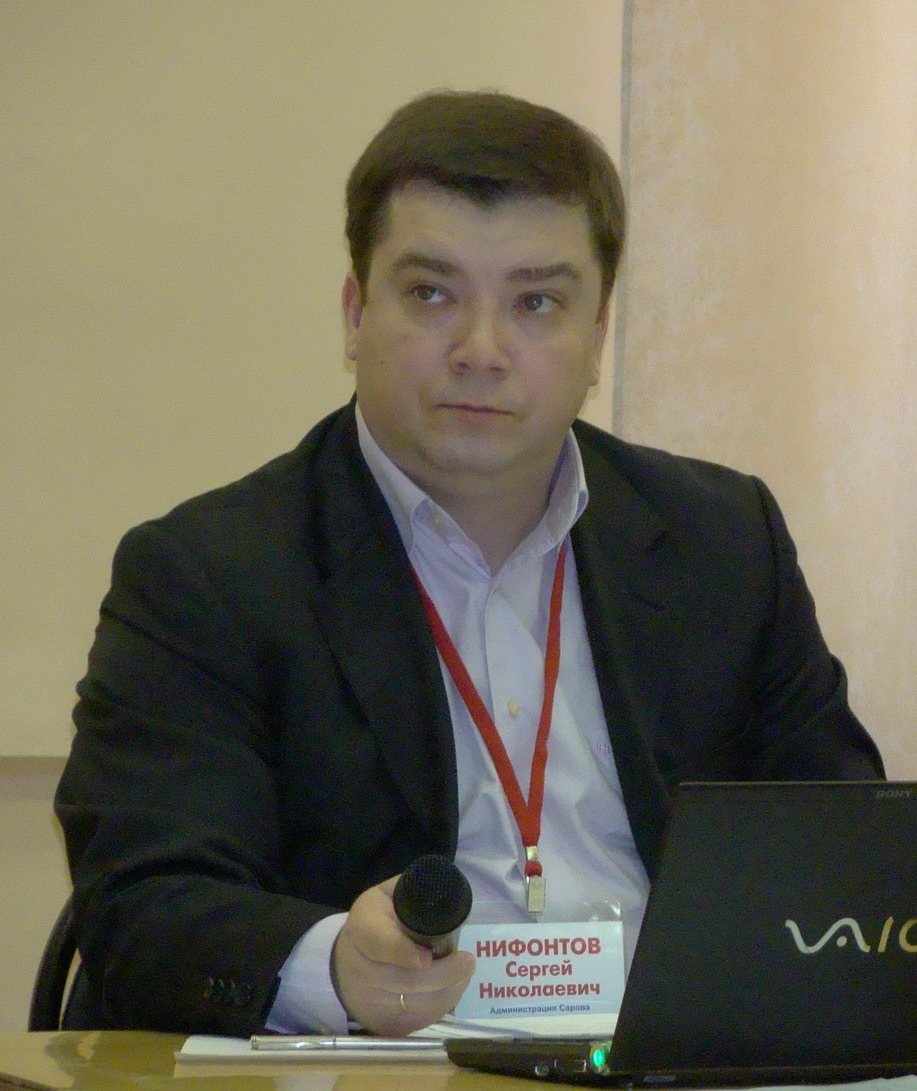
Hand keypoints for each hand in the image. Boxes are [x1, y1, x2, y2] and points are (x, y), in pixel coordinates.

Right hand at [331, 874, 475, 1034]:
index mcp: (362, 930)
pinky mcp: (382, 1025)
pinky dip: (440, 1005)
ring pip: (416, 1004)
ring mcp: (370, 1002)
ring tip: (464, 973)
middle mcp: (361, 970)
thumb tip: (444, 888)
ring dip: (448, 990)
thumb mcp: (385, 896)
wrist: (345, 964)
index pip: (380, 943)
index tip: (427, 957)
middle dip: (442, 974)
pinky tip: (451, 988)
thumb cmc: (375, 922)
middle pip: (404, 980)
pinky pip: (417, 1020)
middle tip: (467, 961)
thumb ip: (411, 891)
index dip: (403, 952)